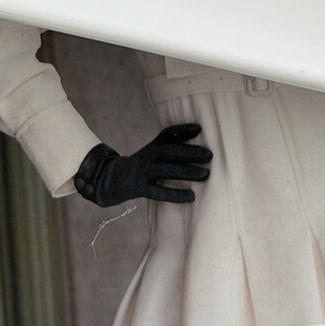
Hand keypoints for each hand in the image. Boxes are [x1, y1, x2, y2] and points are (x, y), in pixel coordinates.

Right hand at [74, 124, 211, 206]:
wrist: (114, 179)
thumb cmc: (144, 163)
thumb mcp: (155, 150)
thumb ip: (173, 142)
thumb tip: (199, 131)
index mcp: (153, 145)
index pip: (168, 133)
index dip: (182, 129)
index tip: (199, 129)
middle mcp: (148, 155)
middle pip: (170, 151)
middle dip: (190, 152)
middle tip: (210, 155)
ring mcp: (143, 172)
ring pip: (166, 171)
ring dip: (187, 172)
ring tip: (206, 175)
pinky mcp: (140, 189)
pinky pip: (159, 192)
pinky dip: (175, 194)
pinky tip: (191, 197)